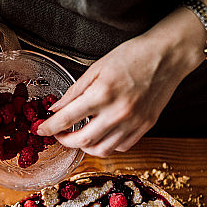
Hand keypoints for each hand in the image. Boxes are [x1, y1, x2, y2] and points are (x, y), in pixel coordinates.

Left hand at [36, 10, 205, 156]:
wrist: (168, 56)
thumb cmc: (132, 56)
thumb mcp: (97, 67)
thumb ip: (75, 92)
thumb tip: (56, 109)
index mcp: (103, 94)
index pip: (67, 119)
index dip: (49, 127)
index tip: (39, 130)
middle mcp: (118, 113)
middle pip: (82, 141)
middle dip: (64, 141)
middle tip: (58, 134)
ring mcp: (133, 123)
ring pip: (102, 150)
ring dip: (85, 147)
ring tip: (79, 136)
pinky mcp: (145, 127)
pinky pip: (121, 147)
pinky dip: (107, 145)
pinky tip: (102, 134)